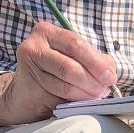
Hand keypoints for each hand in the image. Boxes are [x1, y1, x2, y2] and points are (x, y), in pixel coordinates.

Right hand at [0, 21, 116, 127]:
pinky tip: (81, 101)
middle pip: (69, 64)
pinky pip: (57, 95)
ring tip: (96, 96)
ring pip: (64, 82)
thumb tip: (110, 71)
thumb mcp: (74, 58)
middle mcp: (34, 45)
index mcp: (47, 32)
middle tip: (105, 89)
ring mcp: (27, 66)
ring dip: (85, 92)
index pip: (75, 44)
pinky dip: (73, 99)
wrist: (23, 94)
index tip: (110, 76)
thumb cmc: (53, 72)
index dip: (96, 62)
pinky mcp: (27, 87)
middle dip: (92, 79)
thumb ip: (94, 60)